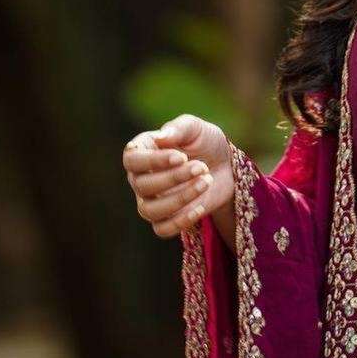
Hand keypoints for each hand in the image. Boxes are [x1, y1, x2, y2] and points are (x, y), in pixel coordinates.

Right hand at [123, 113, 233, 239]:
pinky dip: (181, 221)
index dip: (153, 161)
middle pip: (142, 186)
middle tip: (201, 166)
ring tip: (206, 181)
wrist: (225, 166)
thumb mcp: (196, 129)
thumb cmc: (205, 142)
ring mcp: (151, 200)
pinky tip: (200, 206)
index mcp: (142, 150)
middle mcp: (140, 177)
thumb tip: (161, 137)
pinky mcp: (166, 218)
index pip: (132, 160)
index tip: (182, 157)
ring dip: (180, 199)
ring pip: (150, 210)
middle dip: (174, 178)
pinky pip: (162, 229)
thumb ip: (179, 128)